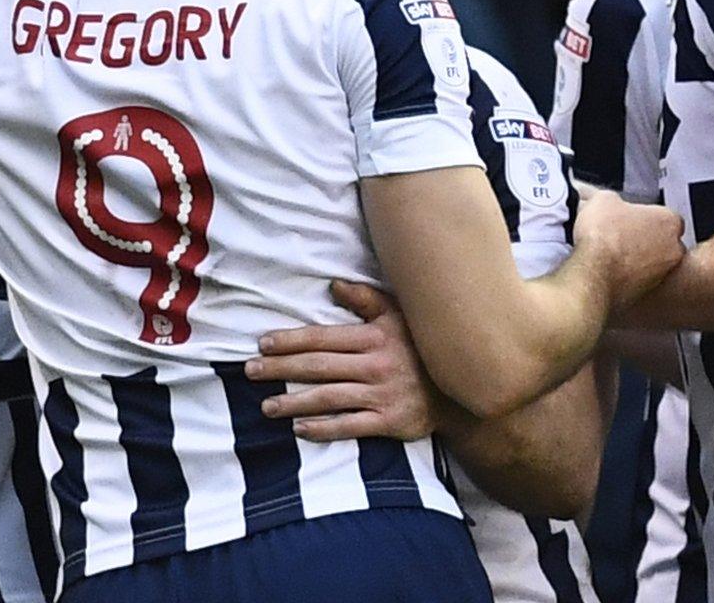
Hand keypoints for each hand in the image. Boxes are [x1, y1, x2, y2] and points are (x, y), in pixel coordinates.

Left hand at [248, 280, 437, 441]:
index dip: (291, 340)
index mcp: (375, 337)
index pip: (323, 338)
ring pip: (328, 398)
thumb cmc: (424, 347)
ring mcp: (382, 394)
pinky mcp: (390, 421)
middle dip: (280, 369)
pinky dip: (323, 429)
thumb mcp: (401, 315)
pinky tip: (299, 429)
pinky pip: (350, 426)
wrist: (462, 389)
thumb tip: (334, 284)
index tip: (263, 343)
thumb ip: (367, 299)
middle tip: (250, 371)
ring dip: (294, 402)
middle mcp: (375, 365)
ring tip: (266, 406)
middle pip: (318, 367)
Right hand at [575, 191, 684, 311]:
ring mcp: (663, 274)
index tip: (629, 217)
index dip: (644, 216)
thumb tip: (609, 203)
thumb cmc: (604, 239)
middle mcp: (674, 249)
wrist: (593, 276)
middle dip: (644, 239)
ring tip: (612, 255)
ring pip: (653, 263)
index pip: (665, 216)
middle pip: (663, 241)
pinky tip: (609, 272)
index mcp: (670, 221)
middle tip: (621, 235)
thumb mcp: (603, 200)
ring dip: (637, 260)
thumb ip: (615, 200)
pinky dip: (628, 277)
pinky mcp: (648, 294)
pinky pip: (640, 282)